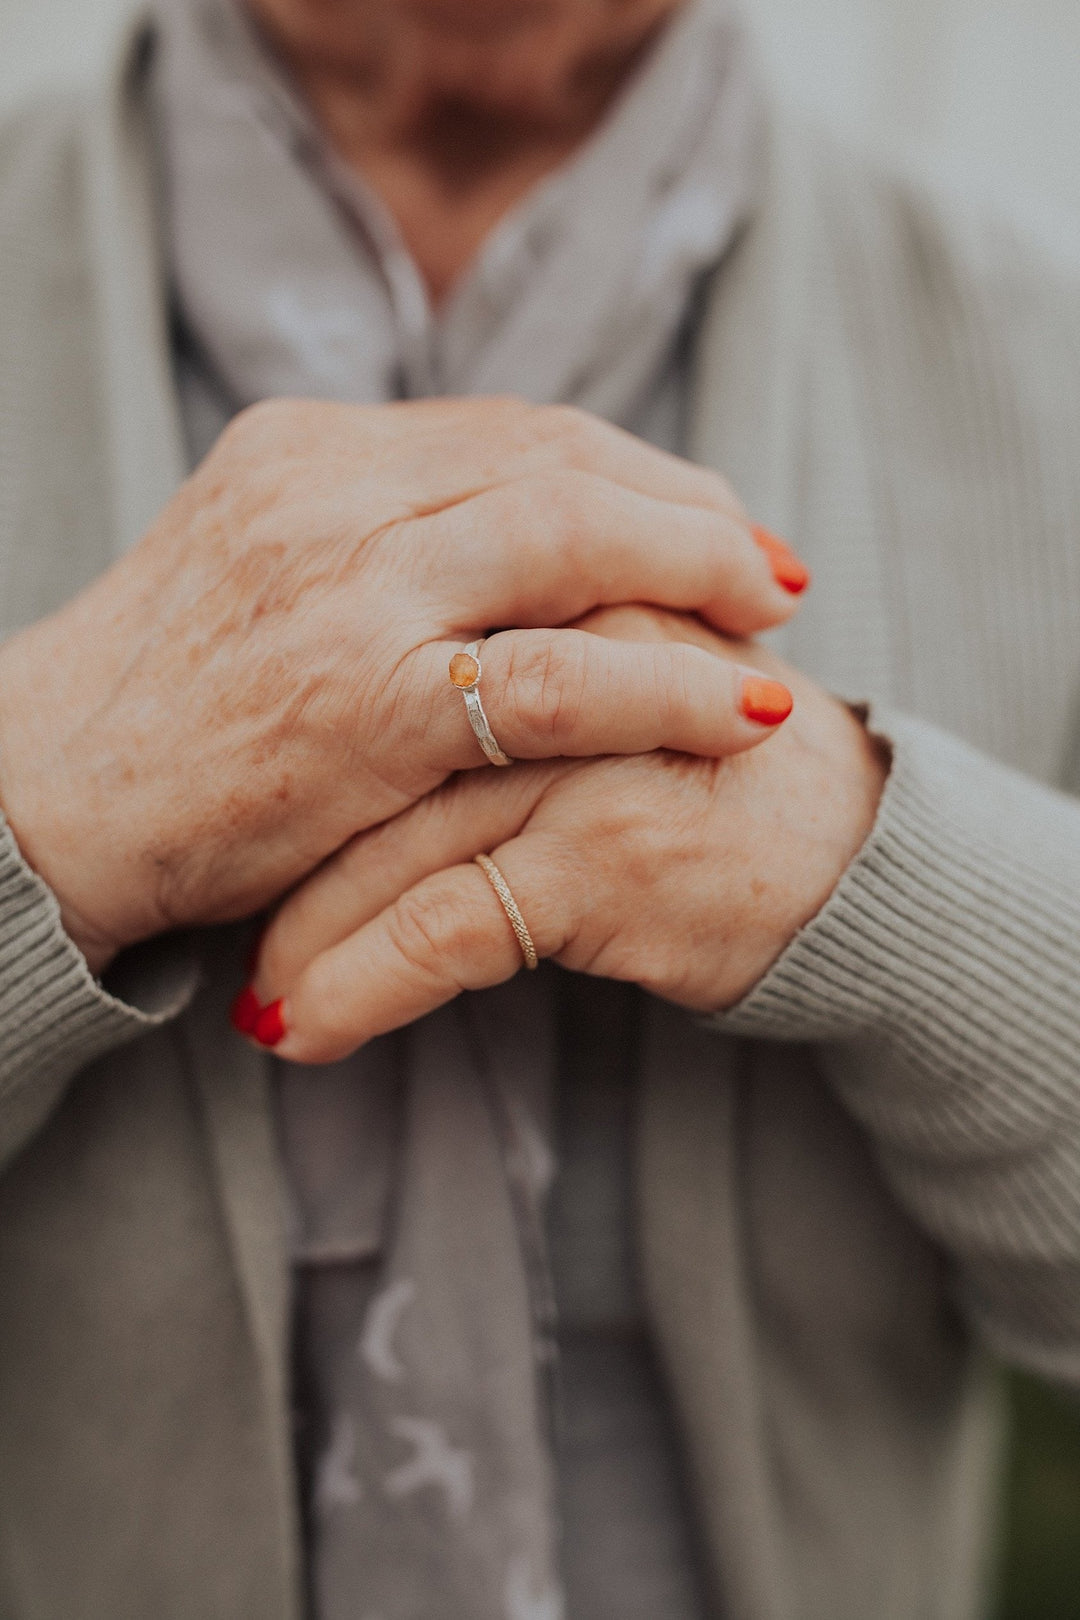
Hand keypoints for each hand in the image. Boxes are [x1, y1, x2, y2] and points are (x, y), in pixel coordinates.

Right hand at [0, 400, 804, 972]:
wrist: (37, 801)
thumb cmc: (155, 711)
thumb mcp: (254, 577)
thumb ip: (365, 542)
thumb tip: (496, 543)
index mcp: (306, 453)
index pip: (513, 429)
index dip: (631, 465)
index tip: (701, 509)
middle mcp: (332, 494)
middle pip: (562, 460)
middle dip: (688, 506)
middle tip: (768, 558)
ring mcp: (351, 590)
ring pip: (573, 537)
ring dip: (700, 569)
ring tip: (775, 612)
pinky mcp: (368, 704)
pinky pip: (561, 676)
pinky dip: (668, 685)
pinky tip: (741, 708)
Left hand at [243, 605, 887, 1058]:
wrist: (847, 847)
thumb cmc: (707, 762)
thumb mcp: (610, 663)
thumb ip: (507, 641)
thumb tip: (377, 681)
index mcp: (557, 583)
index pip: (389, 640)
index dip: (294, 730)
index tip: (222, 796)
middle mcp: (564, 649)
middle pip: (371, 741)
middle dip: (274, 839)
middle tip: (199, 900)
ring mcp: (583, 750)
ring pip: (389, 841)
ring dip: (301, 932)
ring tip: (248, 998)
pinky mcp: (605, 851)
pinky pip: (445, 926)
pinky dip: (360, 987)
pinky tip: (302, 1033)